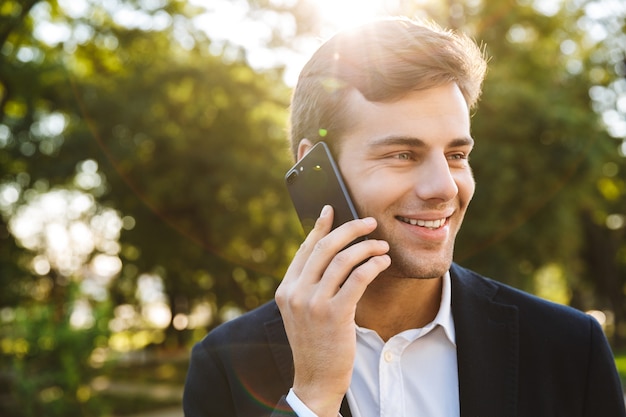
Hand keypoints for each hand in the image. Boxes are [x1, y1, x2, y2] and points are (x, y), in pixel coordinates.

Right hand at [275, 205, 390, 416]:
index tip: (332, 210)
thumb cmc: (315, 342)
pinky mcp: (335, 314)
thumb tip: (329, 252)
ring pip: (344, 259)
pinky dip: (373, 264)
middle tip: (369, 223)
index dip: (320, 226)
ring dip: (367, 247)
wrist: (316, 379)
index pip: (305, 248)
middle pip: (325, 247)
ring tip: (381, 246)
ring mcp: (313, 303)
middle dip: (351, 229)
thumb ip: (309, 285)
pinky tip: (382, 262)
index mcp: (286, 289)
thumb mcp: (301, 312)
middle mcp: (296, 293)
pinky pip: (358, 277)